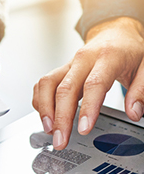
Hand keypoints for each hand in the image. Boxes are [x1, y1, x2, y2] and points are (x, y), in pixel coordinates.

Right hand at [33, 17, 143, 149]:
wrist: (115, 33)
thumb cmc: (129, 51)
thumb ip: (141, 90)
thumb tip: (134, 112)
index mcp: (107, 56)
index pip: (93, 84)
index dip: (87, 108)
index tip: (83, 129)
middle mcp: (83, 59)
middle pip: (65, 89)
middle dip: (60, 118)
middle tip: (60, 140)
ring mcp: (68, 65)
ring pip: (47, 85)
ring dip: (45, 110)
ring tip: (49, 130)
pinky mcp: (59, 71)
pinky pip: (42, 85)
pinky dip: (39, 102)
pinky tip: (45, 117)